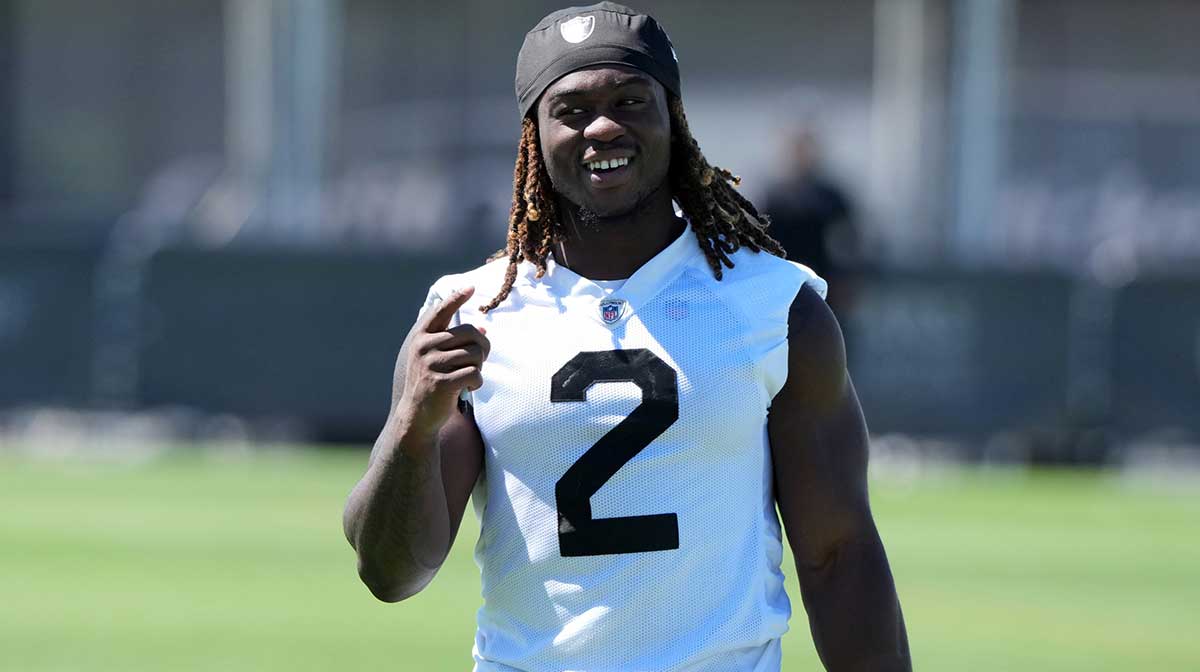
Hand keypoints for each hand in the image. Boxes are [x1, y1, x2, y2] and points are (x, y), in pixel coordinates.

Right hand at [397, 286, 490, 438]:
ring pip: (475, 354)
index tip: (471, 287)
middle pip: (471, 333)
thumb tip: (482, 330)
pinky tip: (467, 389)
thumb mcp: (434, 359)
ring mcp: (431, 364)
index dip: (456, 298)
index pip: (441, 311)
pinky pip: (475, 374)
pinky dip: (477, 383)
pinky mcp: (442, 383)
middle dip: (482, 347)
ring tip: (467, 378)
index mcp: (421, 337)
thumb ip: (453, 343)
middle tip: (479, 361)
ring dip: (479, 368)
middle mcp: (424, 346)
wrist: (416, 417)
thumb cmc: (430, 384)